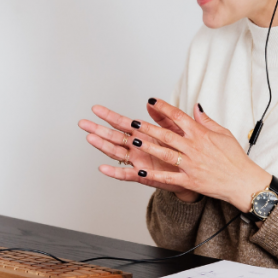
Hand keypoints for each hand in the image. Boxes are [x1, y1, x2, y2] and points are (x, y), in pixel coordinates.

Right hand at [79, 104, 198, 200]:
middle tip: (83, 123)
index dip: (109, 116)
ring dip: (103, 146)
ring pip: (116, 152)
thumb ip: (162, 117)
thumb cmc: (182, 152)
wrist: (194, 174)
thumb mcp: (174, 130)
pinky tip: (103, 168)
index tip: (96, 109)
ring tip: (90, 138)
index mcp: (143, 135)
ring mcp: (138, 161)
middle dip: (98, 130)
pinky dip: (114, 172)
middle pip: (114, 137)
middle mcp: (137, 148)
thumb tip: (151, 102)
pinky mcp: (143, 176)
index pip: (123, 123)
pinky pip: (126, 174)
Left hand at [125, 98, 272, 212]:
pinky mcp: (190, 180)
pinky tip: (141, 171)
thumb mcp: (223, 133)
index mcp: (201, 134)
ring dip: (148, 147)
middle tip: (133, 122)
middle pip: (167, 134)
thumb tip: (195, 106)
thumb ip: (206, 120)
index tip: (152, 101)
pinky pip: (169, 177)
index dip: (164, 107)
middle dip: (148, 127)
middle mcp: (194, 148)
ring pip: (165, 154)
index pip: (179, 116)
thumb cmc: (234, 157)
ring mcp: (191, 165)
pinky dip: (154, 175)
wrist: (243, 181)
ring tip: (134, 141)